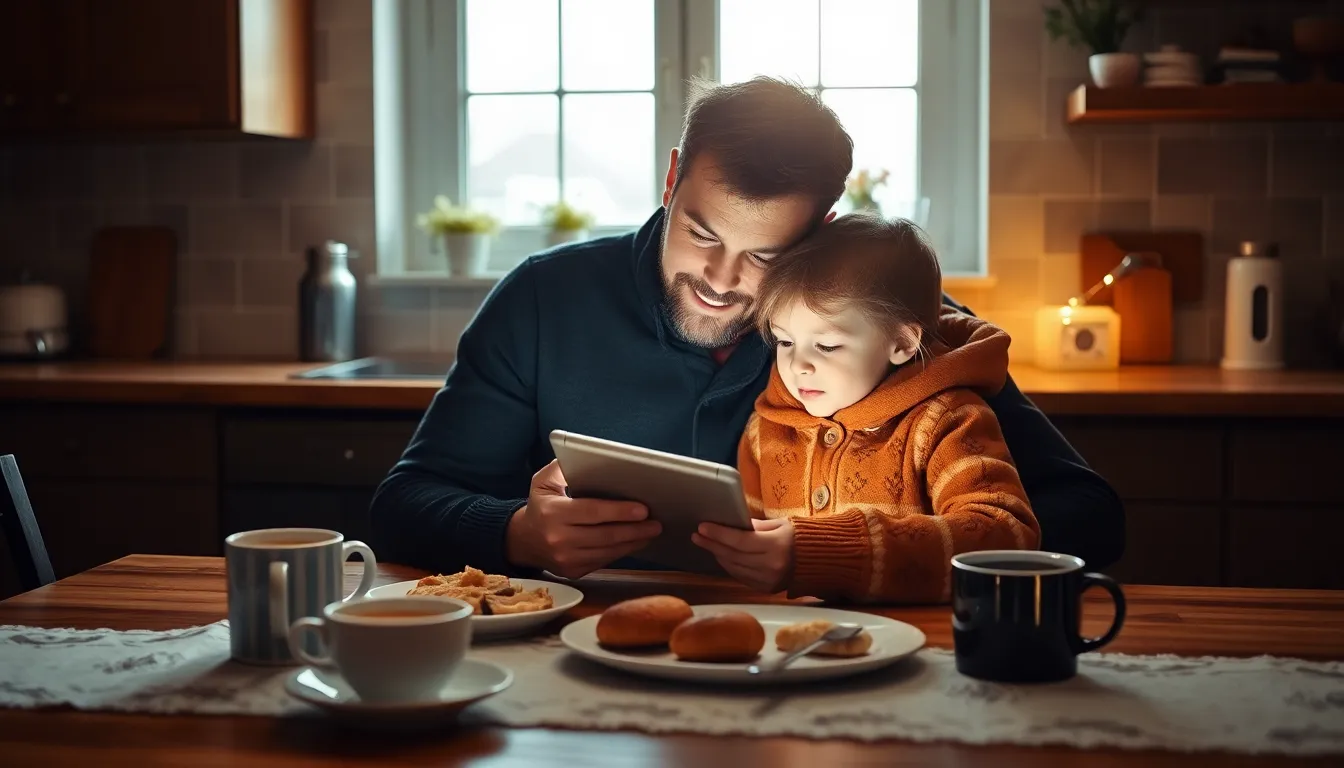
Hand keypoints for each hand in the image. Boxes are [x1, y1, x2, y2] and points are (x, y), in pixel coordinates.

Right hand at [505, 460, 661, 579]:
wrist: (523, 540)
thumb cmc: (541, 506)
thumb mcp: (543, 481)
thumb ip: (562, 468)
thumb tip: (585, 457)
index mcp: (553, 513)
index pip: (592, 512)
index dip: (619, 511)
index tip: (643, 509)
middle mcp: (558, 539)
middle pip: (605, 535)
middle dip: (634, 530)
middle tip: (655, 522)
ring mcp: (566, 559)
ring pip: (607, 552)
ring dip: (633, 542)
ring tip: (650, 532)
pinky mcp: (573, 571)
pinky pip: (603, 561)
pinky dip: (621, 552)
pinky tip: (634, 542)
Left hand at [692, 518, 793, 592]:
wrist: (820, 560)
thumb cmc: (799, 537)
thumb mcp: (780, 525)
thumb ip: (755, 526)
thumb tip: (731, 524)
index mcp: (777, 546)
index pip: (740, 541)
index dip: (719, 534)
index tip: (703, 527)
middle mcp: (771, 566)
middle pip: (733, 555)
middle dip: (713, 544)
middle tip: (698, 535)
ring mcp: (768, 580)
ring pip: (734, 568)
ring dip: (718, 555)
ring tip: (708, 543)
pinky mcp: (766, 589)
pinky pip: (741, 577)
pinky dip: (729, 566)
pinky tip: (722, 556)